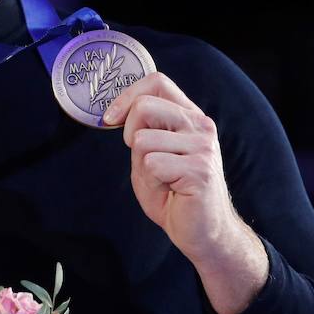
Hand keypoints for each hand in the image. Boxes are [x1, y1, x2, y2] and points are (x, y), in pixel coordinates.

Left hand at [104, 73, 267, 313]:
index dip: (126, 95)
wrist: (201, 231)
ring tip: (162, 180)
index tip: (111, 118)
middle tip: (144, 160)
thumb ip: (140, 131)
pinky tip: (170, 190)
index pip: (157, 82)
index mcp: (188, 117)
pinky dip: (151, 181)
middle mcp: (200, 125)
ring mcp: (203, 146)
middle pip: (144, 106)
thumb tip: (115, 113)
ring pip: (142, 140)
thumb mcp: (149, 155)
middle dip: (129, 134)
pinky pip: (152, 164)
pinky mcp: (200, 169)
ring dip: (142, 165)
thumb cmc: (173, 194)